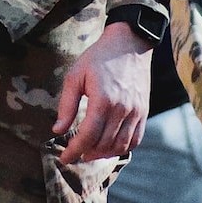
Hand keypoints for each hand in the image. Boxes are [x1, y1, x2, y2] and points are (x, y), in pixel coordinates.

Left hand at [53, 21, 151, 163]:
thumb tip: (57, 130)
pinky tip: (110, 147)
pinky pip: (135, 139)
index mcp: (103, 100)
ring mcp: (136, 112)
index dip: (74, 150)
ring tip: (90, 152)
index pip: (88, 136)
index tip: (64, 159)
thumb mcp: (75, 76)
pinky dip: (122, 148)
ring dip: (104, 154)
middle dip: (87, 153)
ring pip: (120, 146)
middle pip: (103, 144)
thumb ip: (67, 105)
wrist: (129, 44)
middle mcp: (122, 109)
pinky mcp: (143, 111)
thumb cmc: (98, 58)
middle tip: (75, 154)